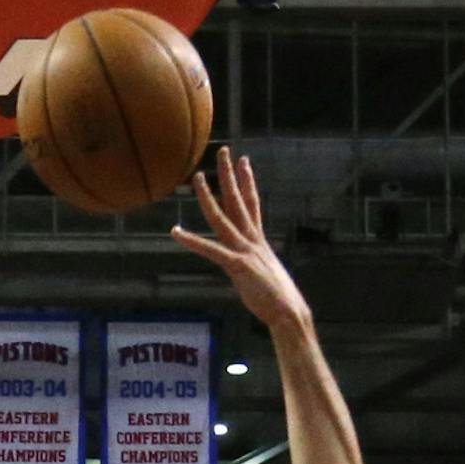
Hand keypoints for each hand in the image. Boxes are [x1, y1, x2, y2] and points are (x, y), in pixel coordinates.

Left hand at [170, 148, 309, 333]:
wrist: (288, 312)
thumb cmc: (278, 300)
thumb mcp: (265, 277)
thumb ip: (256, 267)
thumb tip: (253, 269)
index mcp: (259, 241)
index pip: (253, 204)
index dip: (247, 182)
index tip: (244, 162)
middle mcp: (252, 240)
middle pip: (240, 200)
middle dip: (230, 175)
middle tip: (223, 151)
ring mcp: (244, 250)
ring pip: (223, 217)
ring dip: (208, 197)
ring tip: (196, 177)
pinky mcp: (237, 266)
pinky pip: (210, 250)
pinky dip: (191, 241)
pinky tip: (176, 232)